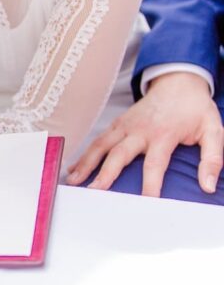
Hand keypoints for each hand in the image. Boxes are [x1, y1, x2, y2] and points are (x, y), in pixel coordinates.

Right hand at [68, 72, 222, 195]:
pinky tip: (74, 169)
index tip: (145, 202)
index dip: (150, 184)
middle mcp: (140, 130)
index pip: (155, 163)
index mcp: (164, 133)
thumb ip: (213, 158)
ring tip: (74, 182)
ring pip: (101, 146)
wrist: (178, 82)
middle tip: (95, 192)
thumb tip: (208, 185)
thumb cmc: (195, 109)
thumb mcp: (213, 130)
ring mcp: (125, 126)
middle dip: (105, 174)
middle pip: (119, 154)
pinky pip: (97, 140)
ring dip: (86, 164)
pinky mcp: (117, 123)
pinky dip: (84, 155)